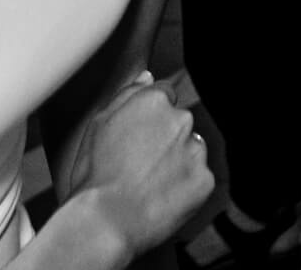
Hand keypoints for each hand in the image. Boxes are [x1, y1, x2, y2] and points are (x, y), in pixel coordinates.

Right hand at [74, 72, 213, 256]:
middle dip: (165, 139)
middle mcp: (180, 120)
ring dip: (178, 161)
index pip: (163, 97)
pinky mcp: (204, 181)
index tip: (139, 138)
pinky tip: (161, 197)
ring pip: (191, 150)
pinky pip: (199, 178)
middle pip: (179, 123)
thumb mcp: (98, 125)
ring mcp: (195, 151)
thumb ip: (127, 95)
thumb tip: (147, 78)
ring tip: (149, 184)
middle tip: (140, 165)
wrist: (105, 222)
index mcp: (154, 102)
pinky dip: (185, 187)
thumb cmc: (96, 177)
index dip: (149, 119)